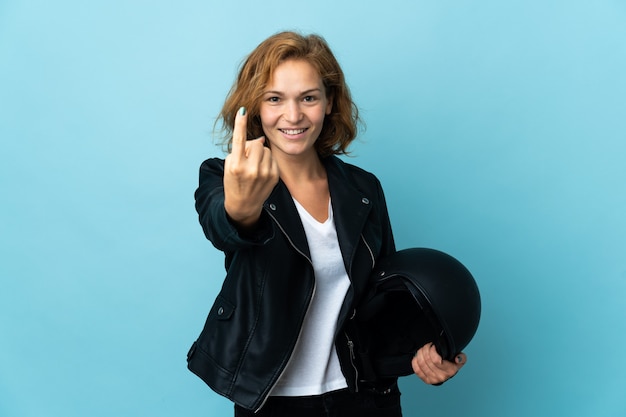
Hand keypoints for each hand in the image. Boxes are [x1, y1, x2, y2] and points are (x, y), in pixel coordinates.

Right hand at [223, 107, 278, 227]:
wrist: (243, 204)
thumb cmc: (234, 180)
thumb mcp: (230, 165)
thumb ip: (241, 150)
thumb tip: (259, 139)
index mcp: (235, 165)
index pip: (239, 140)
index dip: (240, 124)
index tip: (242, 110)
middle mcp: (250, 170)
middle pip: (256, 144)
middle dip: (252, 147)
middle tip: (247, 157)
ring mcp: (263, 174)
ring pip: (266, 149)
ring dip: (260, 153)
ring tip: (254, 165)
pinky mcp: (273, 177)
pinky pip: (272, 158)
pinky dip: (267, 161)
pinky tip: (261, 171)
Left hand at [411, 343, 465, 384]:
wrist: (448, 371)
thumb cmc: (453, 362)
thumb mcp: (460, 358)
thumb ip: (462, 357)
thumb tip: (457, 358)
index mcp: (450, 370)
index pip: (436, 360)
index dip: (431, 350)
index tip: (433, 346)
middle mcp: (442, 377)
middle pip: (427, 360)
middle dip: (425, 349)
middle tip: (427, 345)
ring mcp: (433, 380)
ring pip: (421, 364)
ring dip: (420, 353)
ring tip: (423, 349)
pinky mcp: (427, 381)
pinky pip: (417, 370)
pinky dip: (415, 361)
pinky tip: (417, 357)